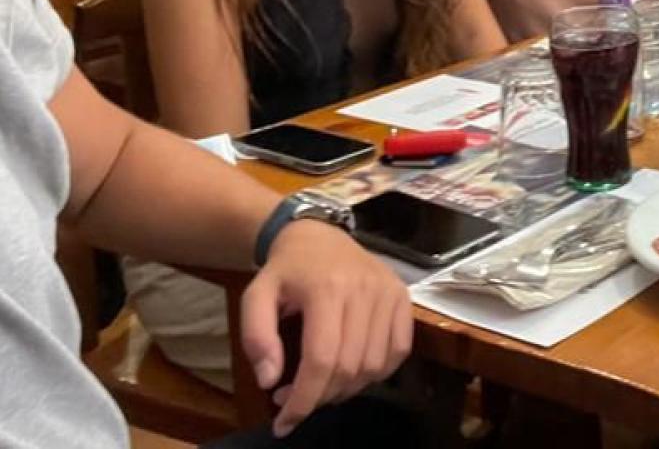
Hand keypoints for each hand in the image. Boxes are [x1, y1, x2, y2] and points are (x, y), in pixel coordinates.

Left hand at [240, 220, 412, 436]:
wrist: (318, 234)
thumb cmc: (286, 270)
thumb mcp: (256, 296)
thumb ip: (256, 337)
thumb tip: (270, 380)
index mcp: (326, 289)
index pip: (322, 360)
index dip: (304, 400)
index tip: (283, 424)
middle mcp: (364, 290)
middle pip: (349, 367)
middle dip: (320, 398)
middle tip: (296, 400)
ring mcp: (389, 293)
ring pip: (375, 365)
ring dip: (347, 389)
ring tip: (322, 386)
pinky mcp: (403, 297)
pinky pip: (399, 351)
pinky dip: (377, 373)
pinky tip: (353, 371)